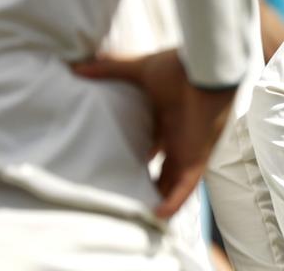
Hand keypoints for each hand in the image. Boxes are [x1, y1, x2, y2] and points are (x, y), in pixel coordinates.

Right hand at [73, 50, 236, 219]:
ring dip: (159, 197)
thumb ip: (109, 69)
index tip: (117, 165)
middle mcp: (179, 137)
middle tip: (125, 196)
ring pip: (173, 182)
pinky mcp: (197, 158)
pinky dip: (174, 201)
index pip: (152, 143)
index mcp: (168, 119)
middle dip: (148, 181)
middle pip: (164, 166)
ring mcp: (189, 150)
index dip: (138, 156)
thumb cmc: (178, 69)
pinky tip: (158, 216)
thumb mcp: (138, 71)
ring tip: (138, 216)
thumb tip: (77, 67)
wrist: (206, 70)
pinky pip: (186, 186)